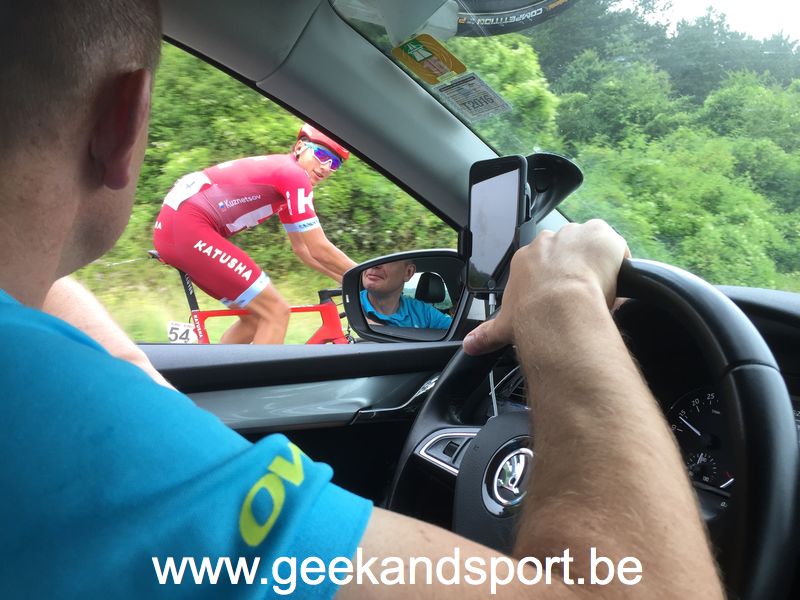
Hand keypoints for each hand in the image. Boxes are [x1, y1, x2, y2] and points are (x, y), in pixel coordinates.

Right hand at [463, 219, 629, 355]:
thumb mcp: (505, 325)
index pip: (542, 264)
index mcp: (525, 258)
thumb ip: (486, 334)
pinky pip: (612, 244)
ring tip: (600, 289)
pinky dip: (617, 260)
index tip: (560, 297)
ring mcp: (573, 235)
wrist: (560, 305)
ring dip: (596, 264)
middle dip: (574, 270)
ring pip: (589, 246)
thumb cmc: (532, 314)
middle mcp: (548, 242)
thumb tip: (469, 346)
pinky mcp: (599, 235)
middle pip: (565, 251)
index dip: (554, 281)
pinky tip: (616, 280)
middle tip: (582, 295)